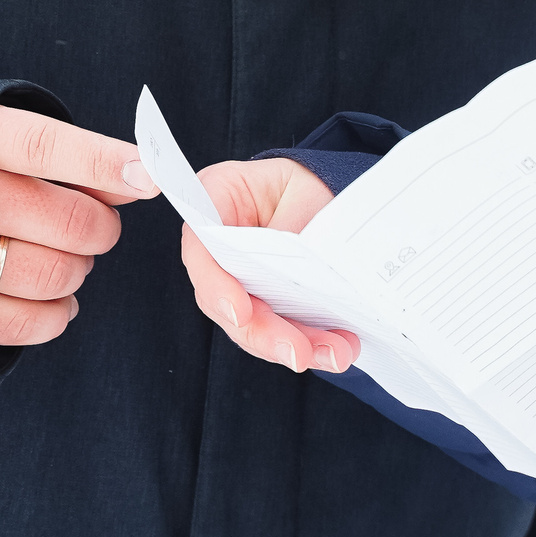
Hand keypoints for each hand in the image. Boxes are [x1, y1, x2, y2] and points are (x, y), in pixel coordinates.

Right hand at [0, 105, 157, 346]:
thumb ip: (57, 154)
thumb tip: (133, 176)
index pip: (46, 147)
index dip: (103, 162)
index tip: (147, 177)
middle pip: (68, 221)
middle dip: (99, 228)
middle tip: (94, 227)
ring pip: (52, 274)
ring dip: (77, 271)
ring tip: (66, 259)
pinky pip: (21, 323)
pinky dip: (55, 314)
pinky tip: (55, 300)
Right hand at [177, 158, 360, 375]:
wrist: (323, 192)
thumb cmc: (304, 183)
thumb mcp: (298, 188)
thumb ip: (288, 226)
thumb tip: (297, 271)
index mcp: (211, 202)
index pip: (200, 249)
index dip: (216, 286)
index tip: (241, 312)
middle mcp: (215, 249)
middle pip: (224, 302)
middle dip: (263, 333)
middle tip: (297, 351)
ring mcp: (237, 281)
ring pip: (252, 326)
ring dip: (292, 346)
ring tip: (333, 353)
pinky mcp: (264, 304)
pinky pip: (278, 330)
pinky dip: (308, 343)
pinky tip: (335, 348)